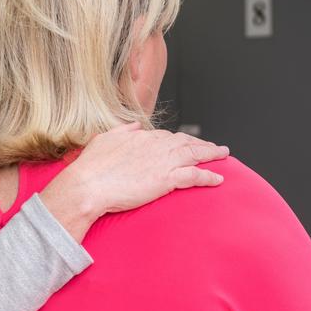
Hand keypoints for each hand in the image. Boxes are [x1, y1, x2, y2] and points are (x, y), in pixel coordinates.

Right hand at [40, 123, 229, 240]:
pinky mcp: (166, 179)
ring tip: (223, 155)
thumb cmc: (90, 167)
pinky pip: (194, 176)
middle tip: (214, 146)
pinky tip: (218, 178)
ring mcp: (162, 161)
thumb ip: (122, 131)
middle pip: (186, 141)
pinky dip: (208, 176)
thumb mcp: (104, 139)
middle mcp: (156, 145)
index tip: (187, 143)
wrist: (87, 185)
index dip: (180, 140)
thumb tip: (134, 125)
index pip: (167, 136)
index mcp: (141, 137)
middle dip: (202, 143)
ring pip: (194, 154)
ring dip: (211, 154)